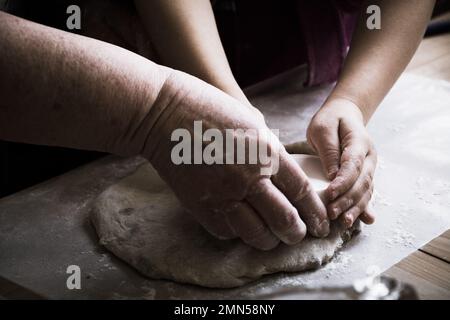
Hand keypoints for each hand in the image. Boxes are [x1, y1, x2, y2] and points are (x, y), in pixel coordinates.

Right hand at [144, 70, 329, 249]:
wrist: (161, 113)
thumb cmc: (207, 108)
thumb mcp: (249, 121)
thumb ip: (268, 150)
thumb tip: (279, 173)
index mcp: (266, 152)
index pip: (301, 192)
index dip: (316, 213)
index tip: (321, 223)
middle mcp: (249, 177)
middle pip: (285, 220)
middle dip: (297, 233)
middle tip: (299, 235)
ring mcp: (223, 194)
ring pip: (256, 234)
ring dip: (269, 240)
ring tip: (272, 238)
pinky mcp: (200, 205)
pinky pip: (227, 231)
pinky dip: (237, 232)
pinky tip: (240, 225)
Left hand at [307, 98, 376, 226]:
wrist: (344, 115)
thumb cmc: (330, 121)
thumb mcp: (323, 129)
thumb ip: (329, 150)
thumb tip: (332, 175)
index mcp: (359, 142)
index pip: (353, 164)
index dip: (343, 181)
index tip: (330, 193)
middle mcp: (369, 157)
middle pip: (362, 182)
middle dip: (348, 199)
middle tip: (332, 213)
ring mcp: (369, 168)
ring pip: (366, 191)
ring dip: (356, 208)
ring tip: (344, 222)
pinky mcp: (364, 176)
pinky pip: (365, 193)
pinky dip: (363, 207)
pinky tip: (365, 220)